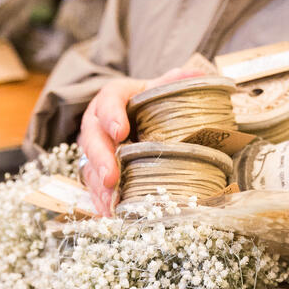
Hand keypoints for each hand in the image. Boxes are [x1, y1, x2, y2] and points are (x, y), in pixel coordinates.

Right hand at [78, 65, 206, 214]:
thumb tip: (199, 75)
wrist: (135, 115)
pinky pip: (93, 185)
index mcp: (114, 96)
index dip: (111, 115)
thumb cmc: (149, 102)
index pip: (108, 100)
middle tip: (111, 178)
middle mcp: (98, 121)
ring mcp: (94, 146)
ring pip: (89, 165)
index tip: (120, 131)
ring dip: (99, 185)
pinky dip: (100, 200)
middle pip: (93, 138)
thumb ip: (176, 82)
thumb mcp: (160, 88)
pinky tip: (108, 213)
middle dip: (101, 159)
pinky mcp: (95, 167)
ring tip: (111, 202)